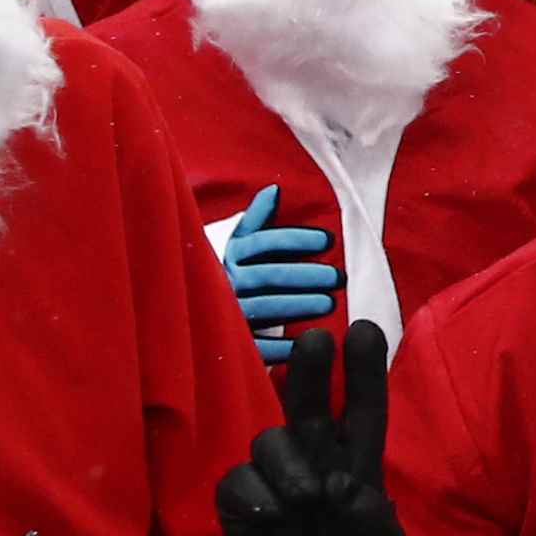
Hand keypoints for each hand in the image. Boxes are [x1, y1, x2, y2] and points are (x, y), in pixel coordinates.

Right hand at [213, 323, 409, 535]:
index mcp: (359, 469)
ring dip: (288, 459)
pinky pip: (238, 480)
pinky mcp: (242, 512)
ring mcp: (276, 487)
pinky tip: (274, 518)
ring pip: (271, 439)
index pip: (363, 411)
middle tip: (315, 341)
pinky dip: (256, 492)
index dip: (364, 372)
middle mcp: (316, 467)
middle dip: (311, 371)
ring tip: (307, 499)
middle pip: (310, 407)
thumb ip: (371, 514)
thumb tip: (340, 484)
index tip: (366, 330)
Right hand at [215, 188, 336, 360]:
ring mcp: (228, 311)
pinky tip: (305, 340)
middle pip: (267, 275)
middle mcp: (227, 280)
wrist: (198, 310)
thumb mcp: (241, 243)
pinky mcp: (230, 340)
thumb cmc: (238, 271)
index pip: (263, 241)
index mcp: (231, 253)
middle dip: (305, 275)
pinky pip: (256, 345)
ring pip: (264, 307)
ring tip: (329, 304)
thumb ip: (257, 219)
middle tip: (338, 278)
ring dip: (298, 305)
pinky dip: (280, 345)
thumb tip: (274, 189)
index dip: (296, 239)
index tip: (329, 240)